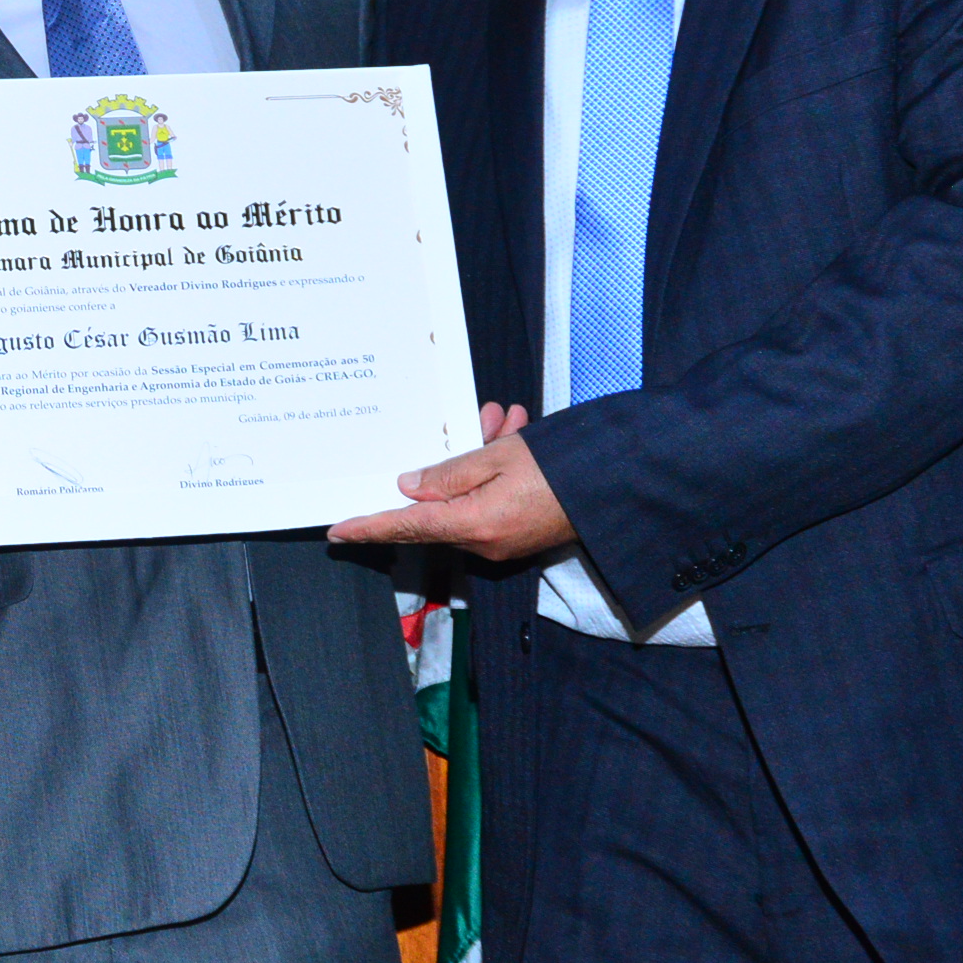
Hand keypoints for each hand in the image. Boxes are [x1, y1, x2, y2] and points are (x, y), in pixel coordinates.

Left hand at [327, 404, 577, 561]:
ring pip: (469, 495)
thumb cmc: (565, 469)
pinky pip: (492, 499)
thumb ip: (449, 473)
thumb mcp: (500, 458)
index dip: (371, 527)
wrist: (622, 486)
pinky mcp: (520, 533)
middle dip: (449, 463)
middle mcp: (486, 541)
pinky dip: (497, 469)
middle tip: (482, 423)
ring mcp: (504, 540)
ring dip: (480, 457)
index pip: (407, 527)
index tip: (340, 531)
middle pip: (441, 505)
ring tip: (505, 421)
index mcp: (475, 524)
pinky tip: (514, 434)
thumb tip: (409, 486)